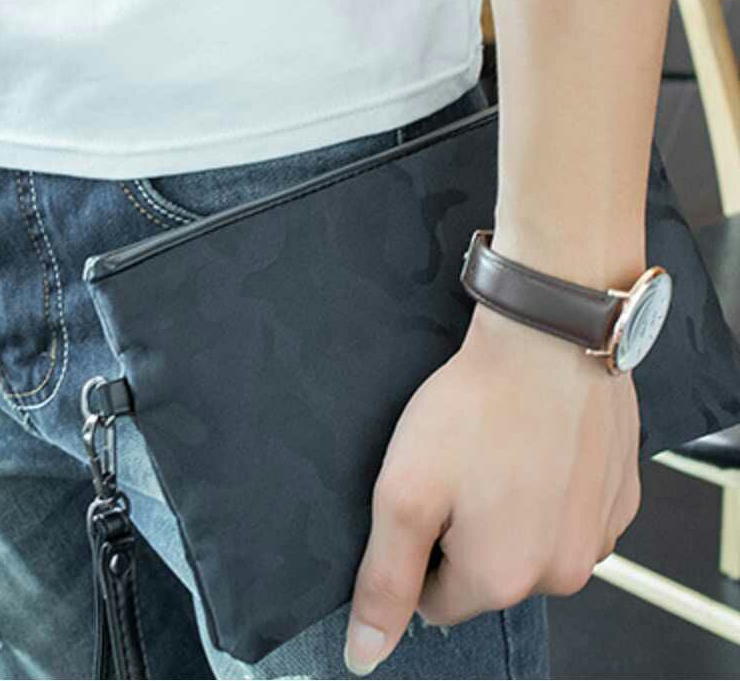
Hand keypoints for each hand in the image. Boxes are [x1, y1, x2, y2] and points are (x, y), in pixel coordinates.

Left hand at [344, 296, 641, 675]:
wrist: (547, 338)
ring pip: (531, 543)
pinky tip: (538, 447)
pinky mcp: (620, 496)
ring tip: (500, 452)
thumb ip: (385, 581)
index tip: (428, 494)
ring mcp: (599, 534)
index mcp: (501, 579)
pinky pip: (570, 514)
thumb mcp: (405, 494)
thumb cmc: (476, 409)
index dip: (420, 546)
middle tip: (461, 467)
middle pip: (488, 573)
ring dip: (511, 510)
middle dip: (466, 531)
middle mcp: (561, 572)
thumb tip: (366, 655)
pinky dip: (551, 490)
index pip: (437, 600)